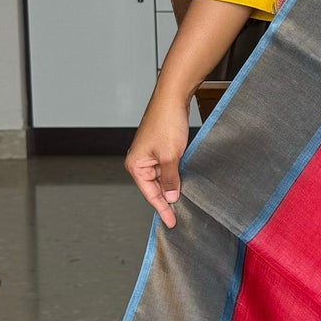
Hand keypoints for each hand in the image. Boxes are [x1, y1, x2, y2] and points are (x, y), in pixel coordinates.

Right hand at [125, 93, 190, 227]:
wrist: (173, 99)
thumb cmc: (166, 122)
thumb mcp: (170, 156)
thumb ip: (170, 178)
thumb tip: (170, 197)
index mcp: (136, 165)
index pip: (150, 194)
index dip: (162, 209)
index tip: (171, 221)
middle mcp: (140, 162)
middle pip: (154, 188)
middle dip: (167, 199)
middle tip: (179, 216)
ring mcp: (150, 156)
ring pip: (162, 179)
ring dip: (173, 187)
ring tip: (185, 200)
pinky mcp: (160, 150)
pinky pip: (167, 169)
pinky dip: (175, 176)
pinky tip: (184, 183)